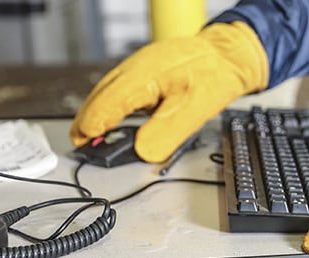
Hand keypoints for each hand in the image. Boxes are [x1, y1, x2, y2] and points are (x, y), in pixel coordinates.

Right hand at [70, 21, 267, 162]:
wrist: (227, 55)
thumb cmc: (213, 76)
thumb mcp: (194, 110)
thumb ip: (166, 133)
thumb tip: (143, 152)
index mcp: (143, 77)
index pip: (107, 105)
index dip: (93, 126)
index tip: (84, 144)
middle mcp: (135, 69)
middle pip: (99, 97)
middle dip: (88, 121)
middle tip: (81, 144)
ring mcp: (138, 67)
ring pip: (107, 92)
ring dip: (98, 113)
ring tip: (91, 134)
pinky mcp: (145, 71)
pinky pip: (120, 89)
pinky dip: (112, 105)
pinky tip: (114, 116)